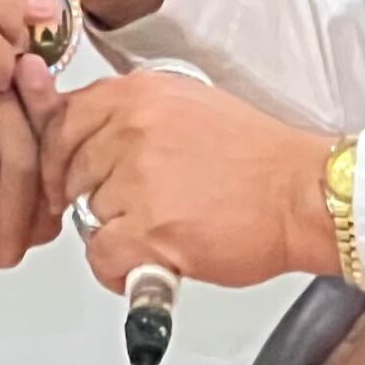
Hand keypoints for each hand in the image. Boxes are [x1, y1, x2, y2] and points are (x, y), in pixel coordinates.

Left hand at [45, 69, 334, 292]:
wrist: (303, 195)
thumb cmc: (258, 157)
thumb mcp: (188, 106)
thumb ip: (133, 115)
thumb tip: (87, 134)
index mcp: (139, 94)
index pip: (62, 120)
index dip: (61, 155)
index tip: (70, 173)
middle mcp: (132, 130)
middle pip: (67, 171)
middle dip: (89, 195)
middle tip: (125, 209)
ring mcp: (138, 180)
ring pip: (85, 215)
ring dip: (111, 232)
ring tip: (153, 232)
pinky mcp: (150, 231)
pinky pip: (101, 256)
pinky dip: (118, 270)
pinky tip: (148, 262)